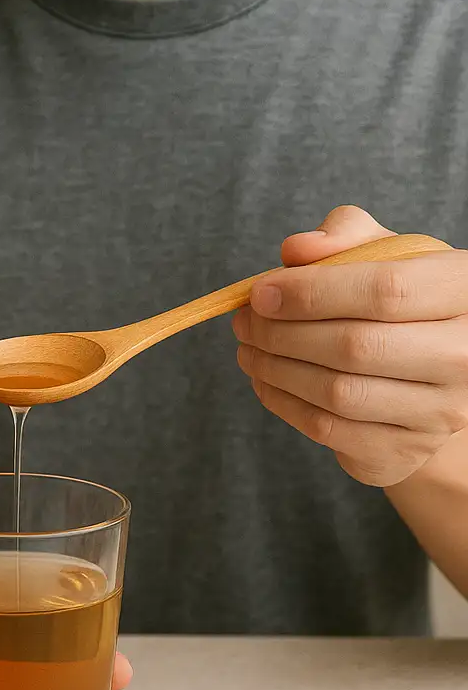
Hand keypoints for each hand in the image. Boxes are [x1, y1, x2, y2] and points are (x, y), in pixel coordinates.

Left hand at [233, 205, 467, 485]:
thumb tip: (295, 250)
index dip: (311, 291)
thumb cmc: (402, 307)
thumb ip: (346, 237)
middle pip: (355, 345)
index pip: (386, 289)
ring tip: (248, 348)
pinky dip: (282, 402)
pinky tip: (264, 380)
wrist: (431, 380)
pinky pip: (327, 429)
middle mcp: (466, 355)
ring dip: (275, 369)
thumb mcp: (388, 257)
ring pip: (336, 392)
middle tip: (244, 322)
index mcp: (467, 291)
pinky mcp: (404, 451)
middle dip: (282, 333)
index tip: (260, 293)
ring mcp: (440, 412)